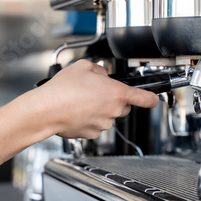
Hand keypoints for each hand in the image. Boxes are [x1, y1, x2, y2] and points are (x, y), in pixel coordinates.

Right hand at [32, 60, 158, 138]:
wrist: (46, 110)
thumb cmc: (63, 89)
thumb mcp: (83, 67)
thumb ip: (100, 70)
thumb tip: (102, 75)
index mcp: (116, 93)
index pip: (145, 98)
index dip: (152, 98)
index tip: (154, 98)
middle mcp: (113, 111)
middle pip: (123, 106)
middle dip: (115, 99)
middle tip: (97, 92)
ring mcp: (103, 124)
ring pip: (109, 116)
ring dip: (100, 109)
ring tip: (81, 100)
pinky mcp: (92, 134)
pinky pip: (96, 125)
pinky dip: (90, 119)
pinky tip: (77, 111)